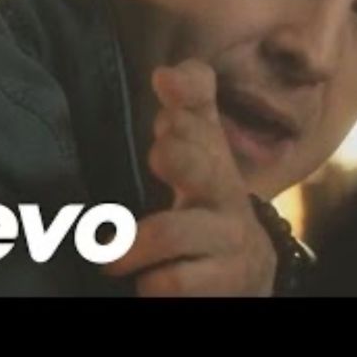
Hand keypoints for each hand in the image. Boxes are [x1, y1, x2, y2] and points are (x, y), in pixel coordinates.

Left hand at [103, 60, 276, 295]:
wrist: (247, 269)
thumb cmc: (206, 202)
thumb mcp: (198, 153)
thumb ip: (185, 109)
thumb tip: (165, 73)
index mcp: (209, 153)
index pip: (202, 114)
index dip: (186, 97)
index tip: (164, 82)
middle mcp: (223, 189)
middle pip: (203, 163)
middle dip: (180, 156)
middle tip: (157, 155)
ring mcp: (227, 237)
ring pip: (171, 232)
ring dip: (133, 243)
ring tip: (109, 257)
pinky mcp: (226, 280)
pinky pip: (174, 282)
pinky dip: (152, 283)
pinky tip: (145, 283)